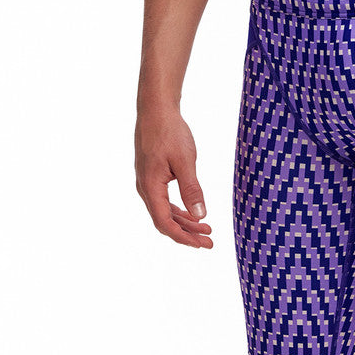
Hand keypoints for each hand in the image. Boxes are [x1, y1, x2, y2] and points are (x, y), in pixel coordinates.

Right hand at [134, 106, 212, 247]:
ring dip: (184, 221)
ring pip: (164, 211)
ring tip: (206, 228)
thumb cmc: (170, 132)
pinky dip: (178, 208)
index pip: (165, 223)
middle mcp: (145, 188)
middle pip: (164, 221)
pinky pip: (164, 200)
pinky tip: (192, 211)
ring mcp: (147, 182)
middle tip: (209, 241)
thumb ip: (192, 190)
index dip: (184, 237)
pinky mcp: (151, 175)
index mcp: (150, 188)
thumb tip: (200, 216)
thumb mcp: (185, 161)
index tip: (202, 244)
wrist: (156, 110)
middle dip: (187, 233)